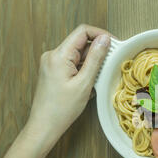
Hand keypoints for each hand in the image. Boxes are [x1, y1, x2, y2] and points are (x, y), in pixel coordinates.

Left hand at [26, 24, 110, 142]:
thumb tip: (105, 40)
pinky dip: (84, 69)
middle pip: (80, 43)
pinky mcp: (53, 71)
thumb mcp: (84, 83)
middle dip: (97, 51)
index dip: (100, 34)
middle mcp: (52, 55)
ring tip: (100, 78)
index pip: (82, 32)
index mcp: (58, 55)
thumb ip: (95, 59)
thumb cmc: (61, 109)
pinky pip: (73, 63)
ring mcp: (52, 63)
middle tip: (111, 63)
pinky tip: (90, 83)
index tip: (114, 44)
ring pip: (78, 54)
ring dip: (92, 62)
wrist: (44, 126)